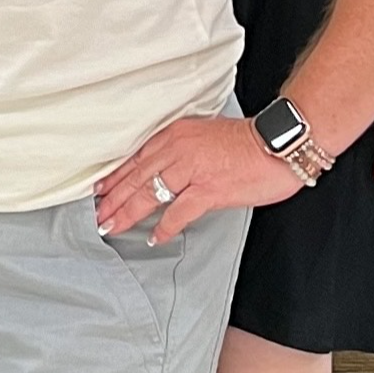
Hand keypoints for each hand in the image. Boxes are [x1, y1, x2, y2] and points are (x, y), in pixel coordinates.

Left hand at [95, 115, 304, 243]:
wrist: (277, 142)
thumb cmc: (244, 142)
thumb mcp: (201, 135)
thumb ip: (179, 151)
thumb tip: (163, 171)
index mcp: (175, 135)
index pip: (136, 158)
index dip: (114, 176)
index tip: (98, 190)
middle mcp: (178, 149)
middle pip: (136, 176)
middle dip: (113, 197)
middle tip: (96, 213)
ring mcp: (192, 169)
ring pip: (150, 192)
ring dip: (128, 212)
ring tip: (112, 225)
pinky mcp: (209, 189)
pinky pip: (180, 211)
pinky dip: (165, 226)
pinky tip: (154, 237)